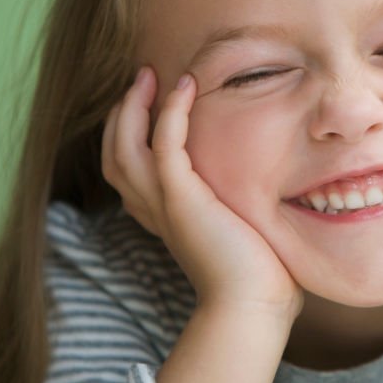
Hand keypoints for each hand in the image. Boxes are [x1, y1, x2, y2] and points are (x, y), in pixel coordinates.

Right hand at [101, 67, 302, 319]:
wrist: (253, 307)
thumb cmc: (258, 277)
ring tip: (149, 75)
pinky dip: (170, 111)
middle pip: (114, 153)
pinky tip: (186, 86)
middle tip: (142, 79)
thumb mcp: (239, 232)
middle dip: (123, 113)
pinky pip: (164, 143)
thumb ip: (236, 208)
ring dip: (134, 105)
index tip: (150, 102)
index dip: (129, 133)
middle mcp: (153, 210)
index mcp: (163, 217)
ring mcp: (163, 204)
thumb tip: (268, 193)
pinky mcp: (181, 199)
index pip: (126, 169)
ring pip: (125, 145)